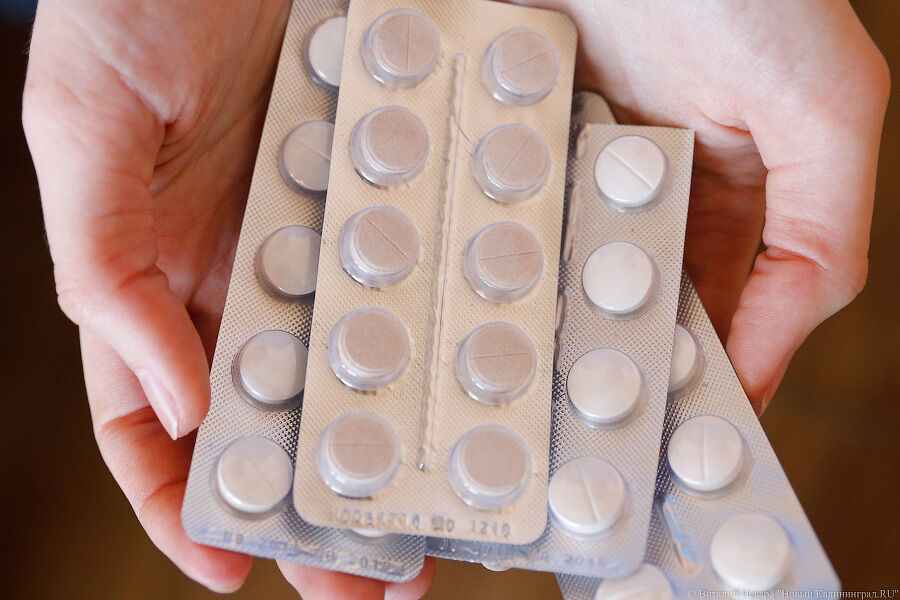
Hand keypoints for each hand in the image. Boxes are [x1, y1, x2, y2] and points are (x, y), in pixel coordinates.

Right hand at [23, 0, 433, 595]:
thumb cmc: (129, 9)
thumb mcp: (85, 128)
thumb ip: (108, 264)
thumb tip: (179, 399)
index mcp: (156, 282)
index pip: (155, 422)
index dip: (183, 499)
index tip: (230, 561)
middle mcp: (247, 280)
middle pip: (278, 422)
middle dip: (316, 505)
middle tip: (371, 578)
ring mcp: (324, 246)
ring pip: (359, 374)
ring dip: (395, 448)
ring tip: (439, 518)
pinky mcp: (388, 200)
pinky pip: (419, 280)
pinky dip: (445, 337)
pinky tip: (479, 383)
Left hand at [523, 0, 888, 411]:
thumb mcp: (826, 114)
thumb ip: (817, 241)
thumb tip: (761, 355)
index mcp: (744, 190)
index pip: (734, 307)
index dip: (716, 372)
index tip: (685, 432)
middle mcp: (661, 184)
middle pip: (642, 297)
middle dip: (626, 356)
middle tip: (598, 422)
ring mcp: (587, 163)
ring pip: (574, 266)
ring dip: (561, 319)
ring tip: (541, 378)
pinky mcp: (530, 136)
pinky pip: (516, 209)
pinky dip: (508, 251)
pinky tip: (495, 296)